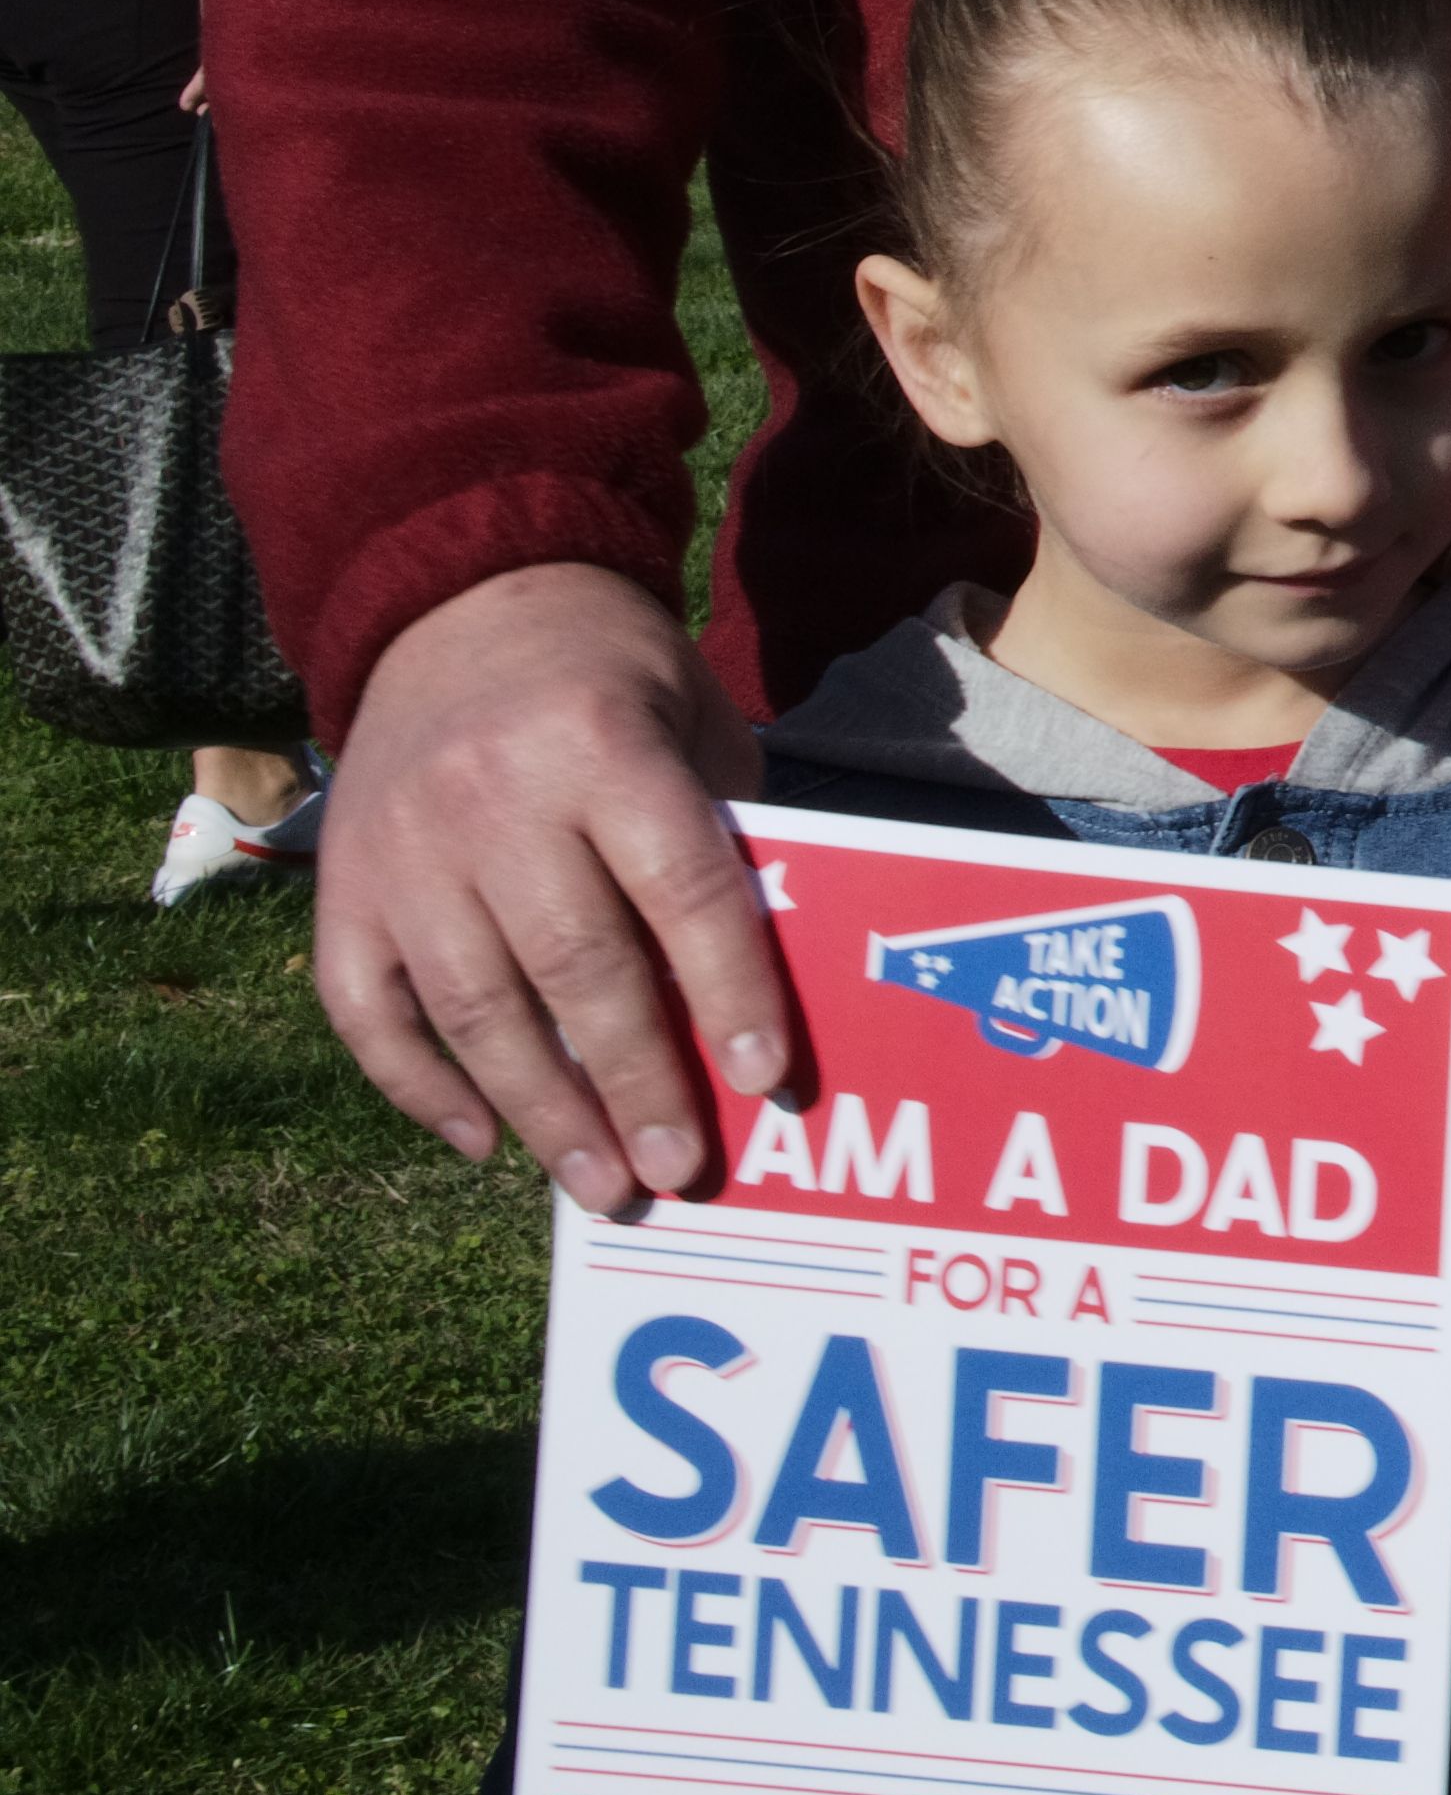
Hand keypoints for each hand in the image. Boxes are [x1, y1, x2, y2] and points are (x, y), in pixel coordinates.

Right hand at [311, 562, 787, 1213]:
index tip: (766, 1082)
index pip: (680, 890)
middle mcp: (494, 801)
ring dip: (541, 1111)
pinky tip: (484, 1142)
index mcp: (603, 749)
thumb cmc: (613, 682)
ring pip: (472, 1008)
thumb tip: (760, 989)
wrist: (460, 608)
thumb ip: (724, 834)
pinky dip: (421, 1088)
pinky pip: (366, 1011)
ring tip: (601, 1186)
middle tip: (678, 1171)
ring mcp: (403, 849)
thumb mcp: (695, 722)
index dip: (728, 992)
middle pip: (574, 966)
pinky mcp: (339, 887)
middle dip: (634, 1082)